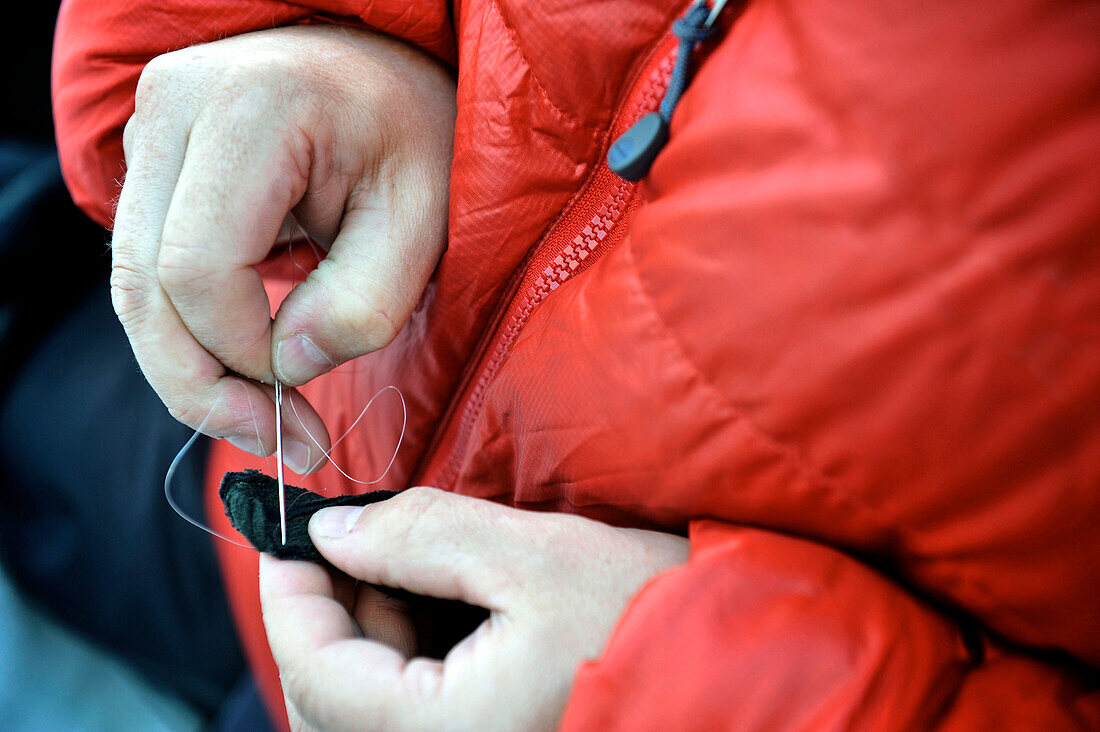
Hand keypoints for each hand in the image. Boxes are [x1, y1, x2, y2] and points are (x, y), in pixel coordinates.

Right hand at [111, 25, 454, 469]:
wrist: (385, 74)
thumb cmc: (414, 139)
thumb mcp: (422, 222)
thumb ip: (363, 304)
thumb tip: (284, 368)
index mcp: (253, 109)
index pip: (199, 268)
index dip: (242, 352)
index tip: (304, 394)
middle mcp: (177, 107)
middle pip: (144, 286)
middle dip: (204, 384)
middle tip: (278, 443)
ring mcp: (150, 128)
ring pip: (131, 286)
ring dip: (190, 369)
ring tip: (263, 420)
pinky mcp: (149, 159)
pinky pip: (144, 269)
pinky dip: (188, 331)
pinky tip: (242, 367)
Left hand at [260, 488, 689, 730]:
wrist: (736, 666)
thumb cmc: (651, 616)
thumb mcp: (535, 557)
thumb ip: (423, 537)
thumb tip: (331, 529)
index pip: (314, 671)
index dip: (288, 592)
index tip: (288, 528)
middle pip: (330, 695)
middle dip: (331, 607)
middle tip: (360, 538)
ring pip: (367, 702)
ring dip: (369, 628)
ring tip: (416, 566)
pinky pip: (411, 708)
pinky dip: (407, 652)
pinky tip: (444, 605)